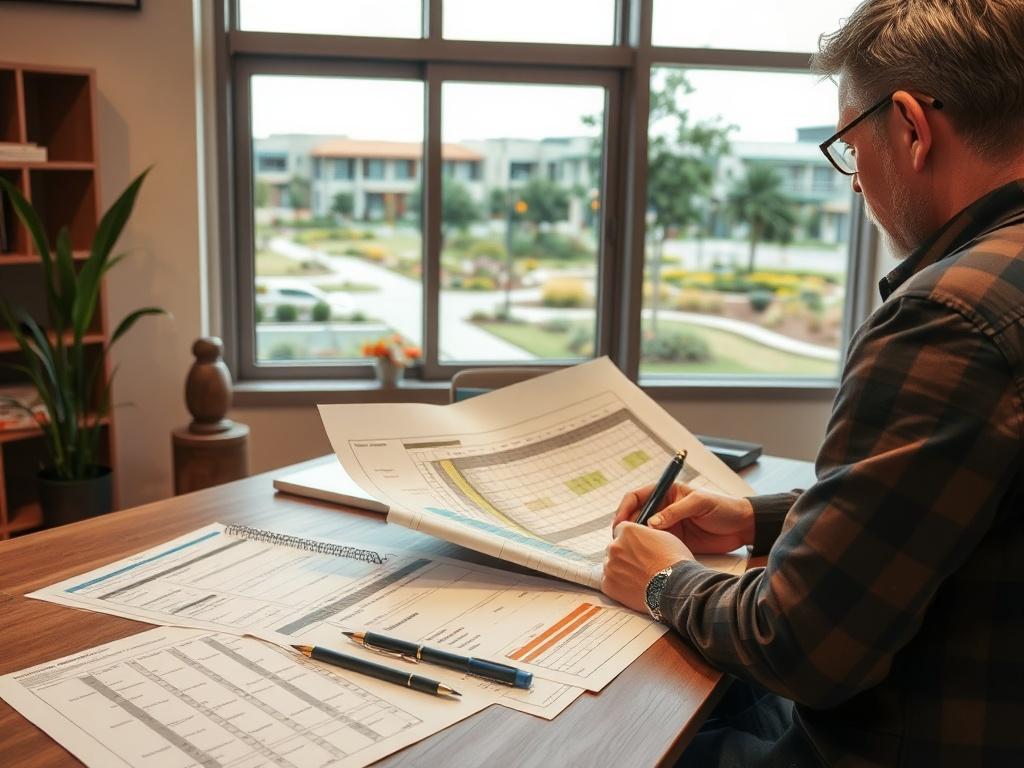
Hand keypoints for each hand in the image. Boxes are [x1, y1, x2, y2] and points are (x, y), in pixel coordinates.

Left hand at [602, 522, 692, 613]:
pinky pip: (609, 582)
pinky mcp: (608, 584)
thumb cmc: (674, 561)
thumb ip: (646, 534)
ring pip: (611, 566)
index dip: (630, 539)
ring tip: (638, 578)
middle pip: (615, 548)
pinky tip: (633, 587)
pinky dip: (618, 585)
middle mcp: (614, 546)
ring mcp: (610, 566)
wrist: (675, 587)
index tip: (636, 547)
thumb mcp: (664, 536)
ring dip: (621, 570)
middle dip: (624, 555)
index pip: (621, 530)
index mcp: (627, 531)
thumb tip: (643, 537)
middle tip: (639, 565)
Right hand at [612, 484, 753, 553]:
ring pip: (643, 533)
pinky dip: (647, 551)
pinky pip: (655, 546)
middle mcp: (663, 509)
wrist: (742, 527)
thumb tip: (651, 523)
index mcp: (666, 493)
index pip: (636, 497)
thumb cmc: (723, 507)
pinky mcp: (674, 542)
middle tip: (621, 542)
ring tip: (630, 552)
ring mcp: (668, 526)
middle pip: (635, 517)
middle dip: (626, 528)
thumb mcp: (699, 503)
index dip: (624, 509)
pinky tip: (644, 559)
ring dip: (635, 541)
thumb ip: (675, 511)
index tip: (619, 523)